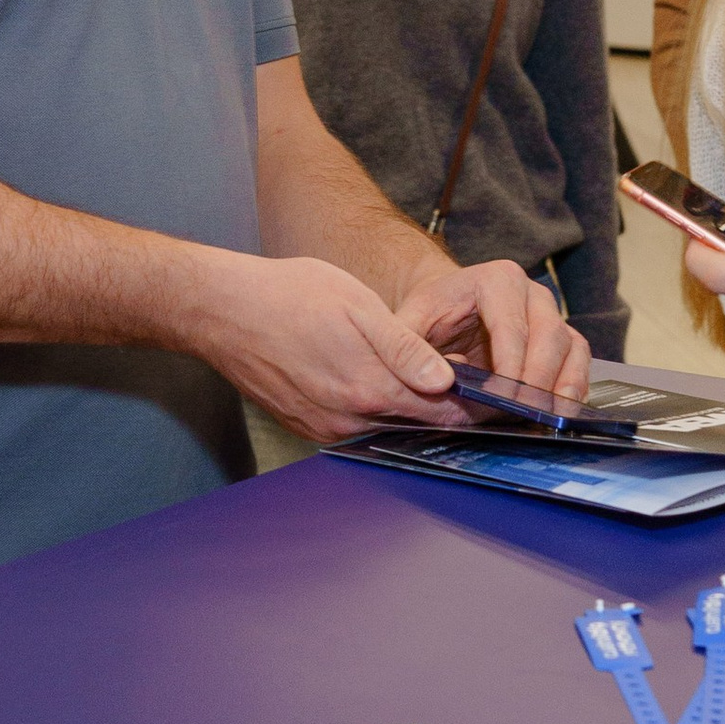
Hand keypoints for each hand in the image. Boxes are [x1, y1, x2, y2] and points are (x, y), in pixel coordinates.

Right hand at [194, 250, 458, 440]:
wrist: (221, 311)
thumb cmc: (290, 295)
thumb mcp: (357, 306)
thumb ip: (404, 349)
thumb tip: (446, 380)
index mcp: (367, 389)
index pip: (438, 411)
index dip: (474, 407)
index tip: (502, 403)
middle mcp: (346, 420)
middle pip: (414, 425)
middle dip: (448, 414)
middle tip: (482, 399)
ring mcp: (323, 427)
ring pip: (385, 428)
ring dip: (412, 414)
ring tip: (439, 392)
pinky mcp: (305, 426)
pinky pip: (354, 428)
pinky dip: (377, 414)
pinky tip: (387, 390)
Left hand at [393, 251, 589, 398]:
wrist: (448, 306)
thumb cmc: (431, 314)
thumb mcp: (408, 323)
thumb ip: (408, 348)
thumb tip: (437, 382)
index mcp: (497, 280)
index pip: (511, 323)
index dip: (511, 361)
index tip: (503, 394)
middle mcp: (532, 293)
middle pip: (549, 333)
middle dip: (539, 375)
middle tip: (526, 409)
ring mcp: (551, 314)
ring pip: (571, 345)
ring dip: (564, 382)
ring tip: (552, 414)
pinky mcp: (562, 337)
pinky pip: (579, 359)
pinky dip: (574, 385)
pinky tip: (561, 410)